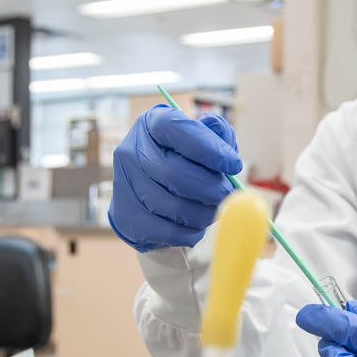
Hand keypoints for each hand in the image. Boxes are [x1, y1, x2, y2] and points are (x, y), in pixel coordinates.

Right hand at [109, 105, 241, 251]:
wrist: (150, 191)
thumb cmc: (184, 159)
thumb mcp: (202, 138)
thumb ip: (217, 133)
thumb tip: (222, 139)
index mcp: (152, 124)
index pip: (178, 130)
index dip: (209, 148)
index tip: (233, 164)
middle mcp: (131, 151)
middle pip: (174, 174)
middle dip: (211, 188)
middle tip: (228, 194)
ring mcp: (123, 185)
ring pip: (173, 206)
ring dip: (204, 214)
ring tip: (214, 210)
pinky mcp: (126, 217)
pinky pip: (167, 231)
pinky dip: (191, 233)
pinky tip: (197, 225)